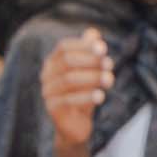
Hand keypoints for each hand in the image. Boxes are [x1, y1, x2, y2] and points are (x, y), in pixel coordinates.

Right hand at [41, 30, 112, 152]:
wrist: (76, 124)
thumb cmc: (84, 93)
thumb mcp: (90, 72)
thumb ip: (91, 52)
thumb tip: (93, 32)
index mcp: (53, 62)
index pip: (63, 47)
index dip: (83, 46)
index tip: (103, 49)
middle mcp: (46, 75)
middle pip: (67, 62)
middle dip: (91, 62)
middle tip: (110, 66)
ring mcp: (47, 92)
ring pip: (69, 79)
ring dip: (92, 78)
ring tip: (110, 80)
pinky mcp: (52, 108)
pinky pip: (68, 99)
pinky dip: (86, 96)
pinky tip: (101, 96)